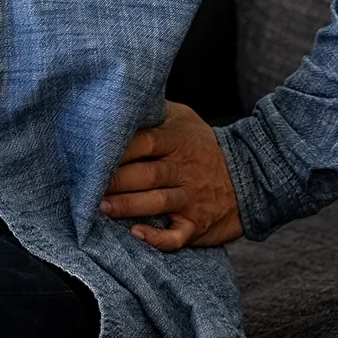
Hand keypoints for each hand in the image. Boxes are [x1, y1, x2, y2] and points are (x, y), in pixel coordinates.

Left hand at [100, 100, 242, 250]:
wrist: (251, 175)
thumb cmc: (204, 146)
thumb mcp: (184, 119)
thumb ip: (154, 111)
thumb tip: (121, 99)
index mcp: (177, 141)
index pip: (144, 142)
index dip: (117, 149)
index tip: (91, 154)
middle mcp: (184, 170)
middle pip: (146, 174)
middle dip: (115, 181)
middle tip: (87, 185)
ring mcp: (191, 198)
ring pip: (156, 203)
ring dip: (127, 206)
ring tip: (101, 208)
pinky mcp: (196, 225)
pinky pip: (176, 236)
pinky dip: (157, 238)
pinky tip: (137, 234)